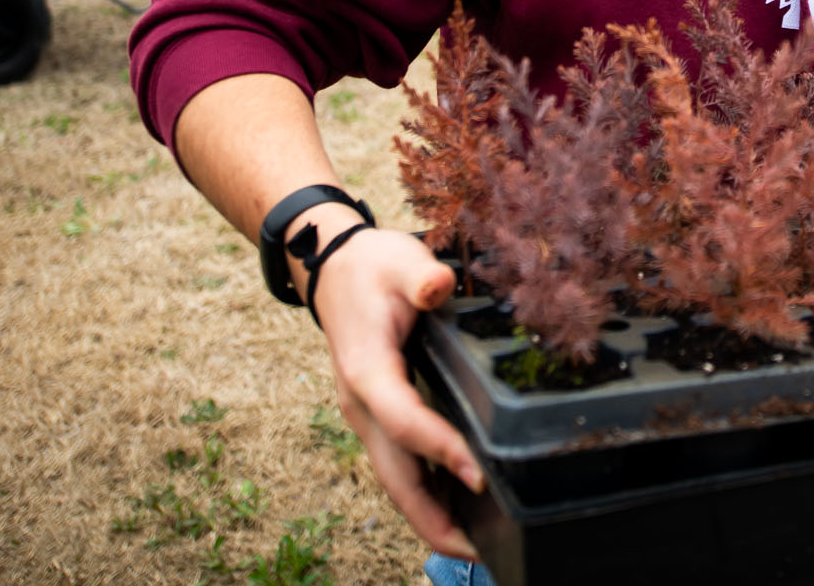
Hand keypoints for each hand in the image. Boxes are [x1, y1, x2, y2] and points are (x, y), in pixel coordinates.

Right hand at [307, 223, 481, 559]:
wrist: (333, 267)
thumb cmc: (371, 265)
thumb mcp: (399, 260)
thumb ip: (421, 277)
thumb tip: (439, 285)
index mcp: (367, 371)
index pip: (404, 421)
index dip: (440, 450)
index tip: (478, 475)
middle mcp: (362, 405)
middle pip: (395, 476)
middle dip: (433, 519)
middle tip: (480, 552)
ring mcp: (366, 416)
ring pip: (396, 480)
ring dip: (430, 516)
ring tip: (477, 547)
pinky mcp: (377, 417)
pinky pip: (399, 467)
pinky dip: (425, 495)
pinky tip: (458, 510)